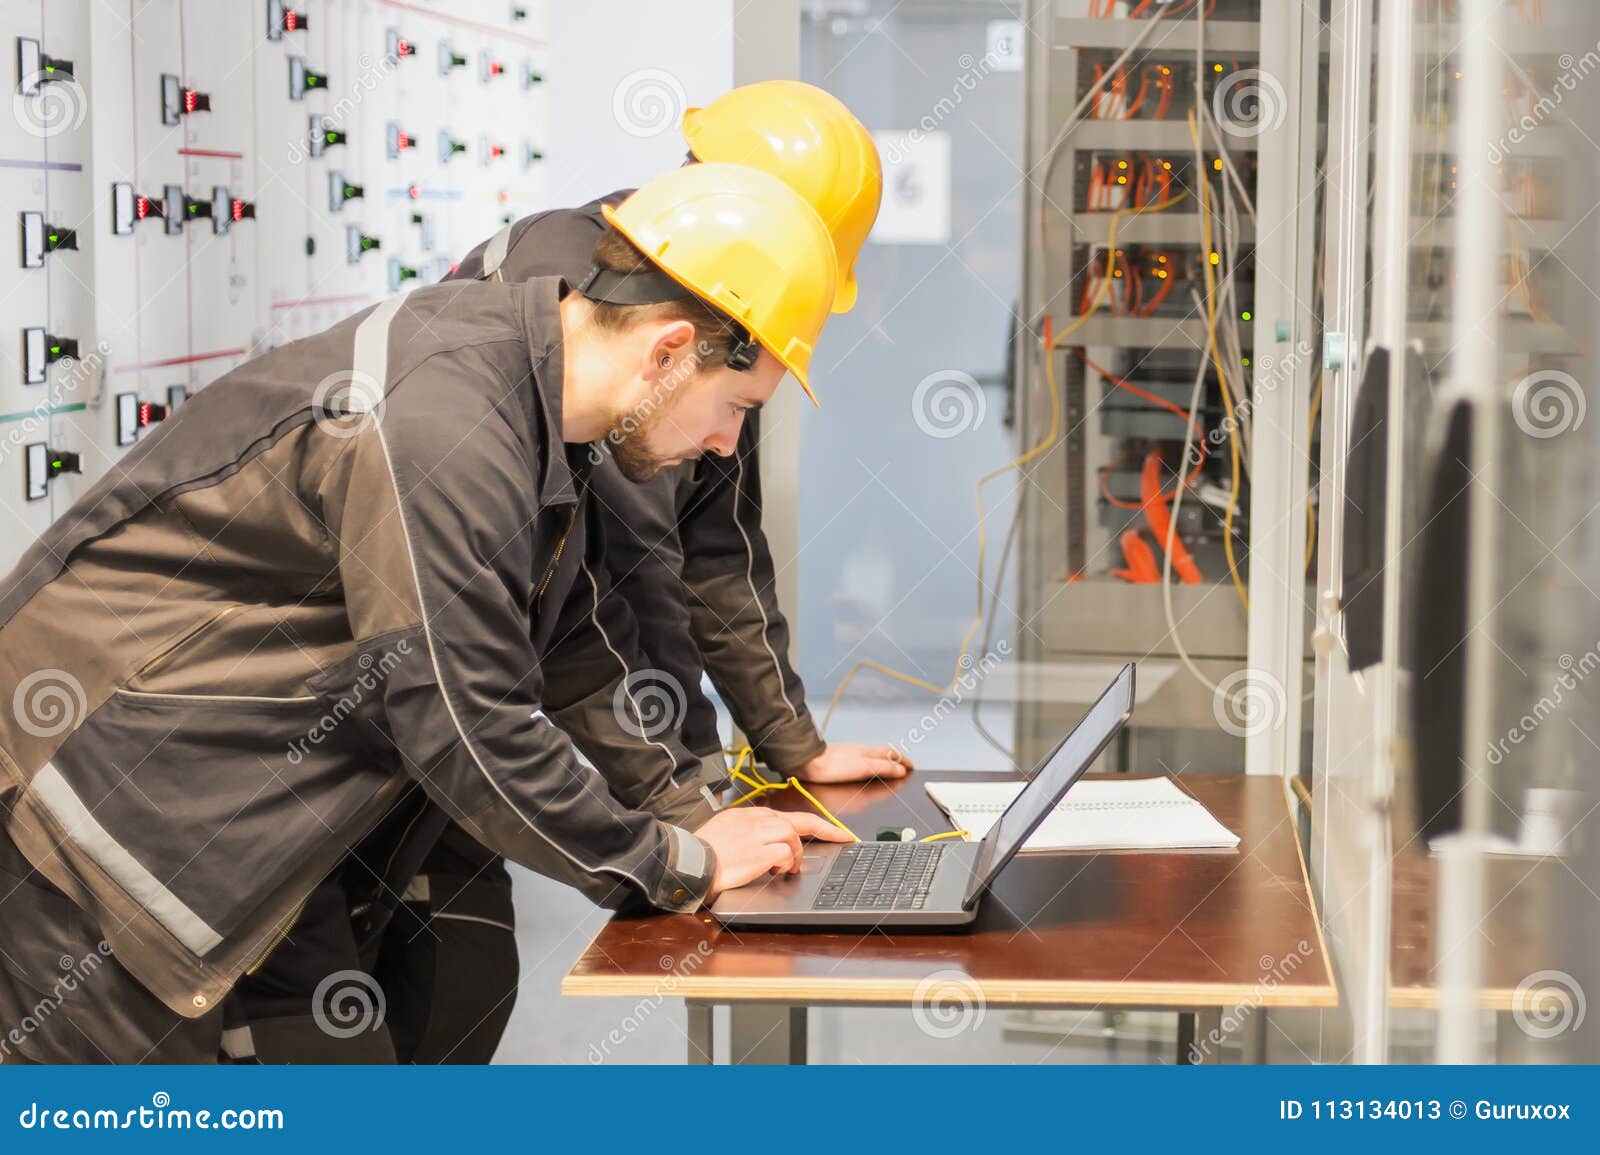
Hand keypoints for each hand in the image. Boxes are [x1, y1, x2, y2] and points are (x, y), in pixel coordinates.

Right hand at [694, 807, 853, 895]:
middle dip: (826, 829)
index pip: (785, 816)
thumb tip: (768, 847)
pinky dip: (786, 863)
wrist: (689, 862)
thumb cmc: (702, 854)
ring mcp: (757, 833)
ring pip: (792, 835)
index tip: (830, 829)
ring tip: (788, 868)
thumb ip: (747, 834)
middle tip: (844, 837)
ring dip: (796, 854)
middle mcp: (754, 819)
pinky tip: (777, 871)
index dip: (811, 823)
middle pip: (798, 821)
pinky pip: (784, 853)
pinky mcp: (759, 850)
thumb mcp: (725, 834)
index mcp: (747, 815)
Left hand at [794, 743, 912, 783]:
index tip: (911, 767)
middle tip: (904, 766)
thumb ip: (883, 768)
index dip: (903, 760)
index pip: (891, 754)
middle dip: (895, 759)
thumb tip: (901, 769)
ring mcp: (850, 755)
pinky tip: (864, 770)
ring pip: (872, 756)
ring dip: (884, 761)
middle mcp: (860, 752)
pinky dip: (871, 765)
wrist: (807, 763)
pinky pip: (862, 761)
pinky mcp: (839, 760)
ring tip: (889, 768)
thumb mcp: (864, 767)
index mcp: (868, 753)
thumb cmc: (832, 766)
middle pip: (883, 753)